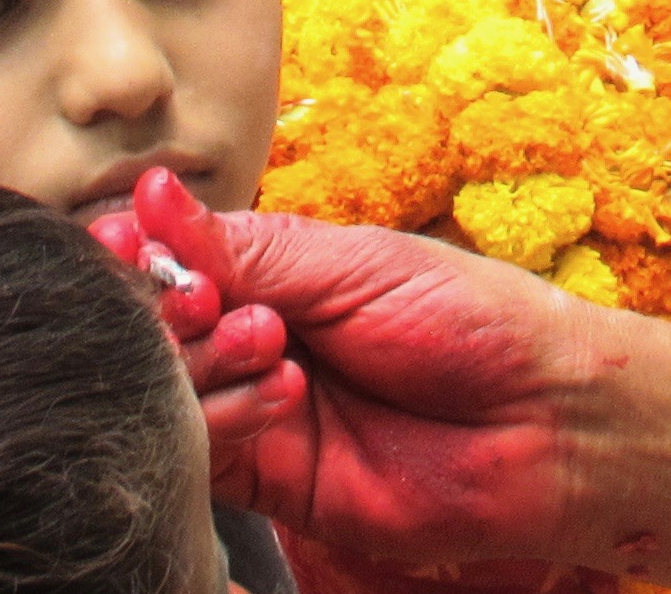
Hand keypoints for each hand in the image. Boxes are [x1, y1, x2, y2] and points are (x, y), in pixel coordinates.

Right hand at [119, 169, 588, 565]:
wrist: (547, 422)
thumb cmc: (470, 320)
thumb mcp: (352, 263)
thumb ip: (246, 248)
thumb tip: (153, 193)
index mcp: (273, 274)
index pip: (175, 256)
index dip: (142, 248)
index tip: (122, 239)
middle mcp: (255, 336)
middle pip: (160, 322)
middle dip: (166, 304)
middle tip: (197, 295)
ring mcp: (259, 407)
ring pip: (172, 384)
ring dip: (200, 356)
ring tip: (263, 336)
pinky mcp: (270, 476)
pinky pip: (207, 447)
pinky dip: (226, 414)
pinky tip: (282, 389)